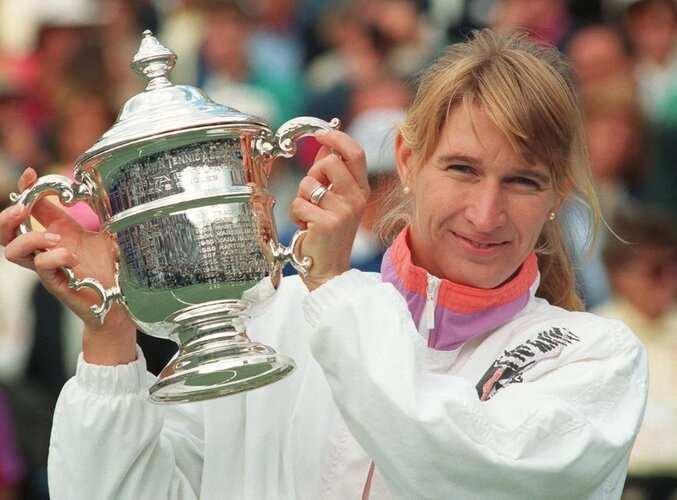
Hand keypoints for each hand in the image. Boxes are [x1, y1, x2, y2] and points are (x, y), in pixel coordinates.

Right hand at [0, 168, 136, 364]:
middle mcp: (48, 250)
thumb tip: (100, 186)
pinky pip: (42, 268)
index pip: (31, 208)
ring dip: (31, 239)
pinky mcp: (56, 285)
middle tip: (23, 208)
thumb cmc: (113, 267)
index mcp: (58, 232)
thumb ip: (102, 211)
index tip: (31, 174)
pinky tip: (75, 258)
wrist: (121, 301)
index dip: (25, 189)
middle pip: (6, 233)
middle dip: (6, 217)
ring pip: (14, 252)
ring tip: (57, 239)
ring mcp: (49, 269)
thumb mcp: (109, 232)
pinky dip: (56, 258)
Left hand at [290, 130, 369, 289]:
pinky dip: (295, 215)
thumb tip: (325, 148)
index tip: (320, 134)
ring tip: (310, 216)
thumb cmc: (330, 235)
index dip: (337, 138)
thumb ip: (332, 174)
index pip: (356, 153)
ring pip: (309, 184)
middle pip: (330, 163)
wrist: (330, 270)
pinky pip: (299, 204)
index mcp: (362, 190)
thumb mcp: (337, 201)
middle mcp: (356, 199)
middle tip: (313, 193)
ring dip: (302, 198)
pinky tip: (305, 228)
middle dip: (313, 173)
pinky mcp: (325, 224)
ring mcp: (342, 212)